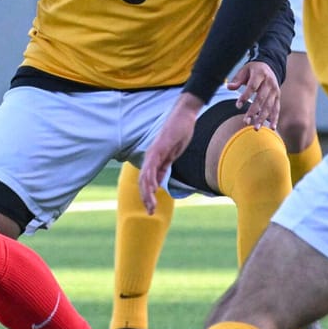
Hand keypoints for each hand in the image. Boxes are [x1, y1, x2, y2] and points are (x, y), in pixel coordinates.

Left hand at [138, 93, 200, 212]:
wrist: (184, 115)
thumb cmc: (179, 132)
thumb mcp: (172, 154)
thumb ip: (163, 167)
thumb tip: (157, 182)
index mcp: (154, 160)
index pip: (147, 180)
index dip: (147, 195)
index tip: (151, 208)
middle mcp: (151, 157)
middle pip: (143, 181)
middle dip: (146, 198)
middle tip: (150, 212)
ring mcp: (154, 152)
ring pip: (146, 176)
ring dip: (147, 192)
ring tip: (151, 206)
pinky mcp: (159, 148)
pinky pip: (152, 166)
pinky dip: (151, 178)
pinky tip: (152, 189)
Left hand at [227, 61, 279, 129]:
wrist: (269, 66)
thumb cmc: (253, 70)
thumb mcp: (244, 70)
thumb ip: (237, 80)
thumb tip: (229, 87)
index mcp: (260, 74)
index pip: (252, 87)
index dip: (245, 96)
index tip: (237, 106)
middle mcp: (270, 83)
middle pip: (261, 99)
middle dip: (253, 111)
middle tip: (245, 121)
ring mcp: (275, 91)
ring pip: (269, 106)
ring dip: (263, 118)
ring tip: (256, 128)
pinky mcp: (278, 97)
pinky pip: (276, 109)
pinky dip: (274, 118)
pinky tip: (272, 128)